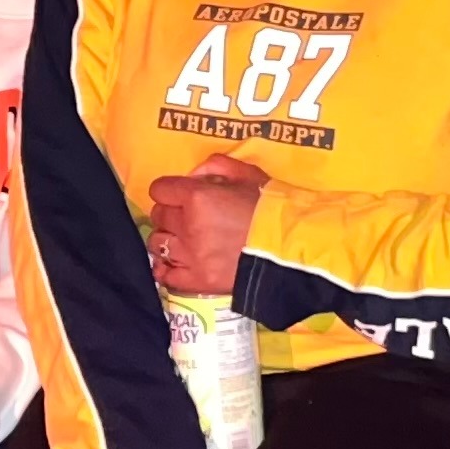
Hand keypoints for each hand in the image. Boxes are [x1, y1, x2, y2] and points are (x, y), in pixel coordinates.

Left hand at [146, 156, 269, 296]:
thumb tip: (193, 175)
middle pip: (159, 216)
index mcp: (197, 197)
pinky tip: (177, 264)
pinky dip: (167, 268)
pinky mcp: (197, 281)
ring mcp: (190, 256)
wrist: (292, 249)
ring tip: (184, 241)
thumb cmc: (271, 207)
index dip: (169, 190)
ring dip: (168, 239)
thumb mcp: (247, 174)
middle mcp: (187, 226)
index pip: (160, 189)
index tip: (180, 195)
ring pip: (157, 244)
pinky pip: (165, 275)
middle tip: (188, 217)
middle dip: (170, 213)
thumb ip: (216, 167)